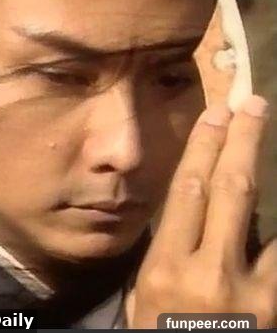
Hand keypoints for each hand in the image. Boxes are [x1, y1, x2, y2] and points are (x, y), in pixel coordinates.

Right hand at [126, 95, 275, 327]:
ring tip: (267, 132)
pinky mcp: (276, 303)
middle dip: (239, 142)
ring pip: (260, 213)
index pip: (187, 193)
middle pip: (226, 190)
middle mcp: (207, 270)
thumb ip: (166, 254)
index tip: (214, 117)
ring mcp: (249, 287)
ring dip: (263, 169)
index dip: (203, 149)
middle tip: (251, 104)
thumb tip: (188, 212)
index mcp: (165, 267)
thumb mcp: (146, 298)